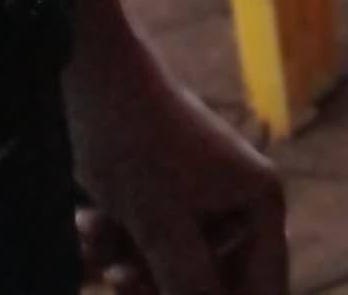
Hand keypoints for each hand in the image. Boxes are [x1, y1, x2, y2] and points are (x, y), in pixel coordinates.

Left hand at [64, 3, 287, 294]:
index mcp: (261, 202)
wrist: (87, 73)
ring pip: (166, 265)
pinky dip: (111, 244)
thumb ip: (191, 281)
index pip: (264, 285)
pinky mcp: (159, 194)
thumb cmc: (133, 141)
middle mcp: (238, 201)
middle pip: (209, 281)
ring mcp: (196, 198)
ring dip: (122, 263)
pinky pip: (143, 243)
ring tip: (87, 239)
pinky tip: (83, 226)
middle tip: (116, 277)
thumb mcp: (159, 222)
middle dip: (154, 283)